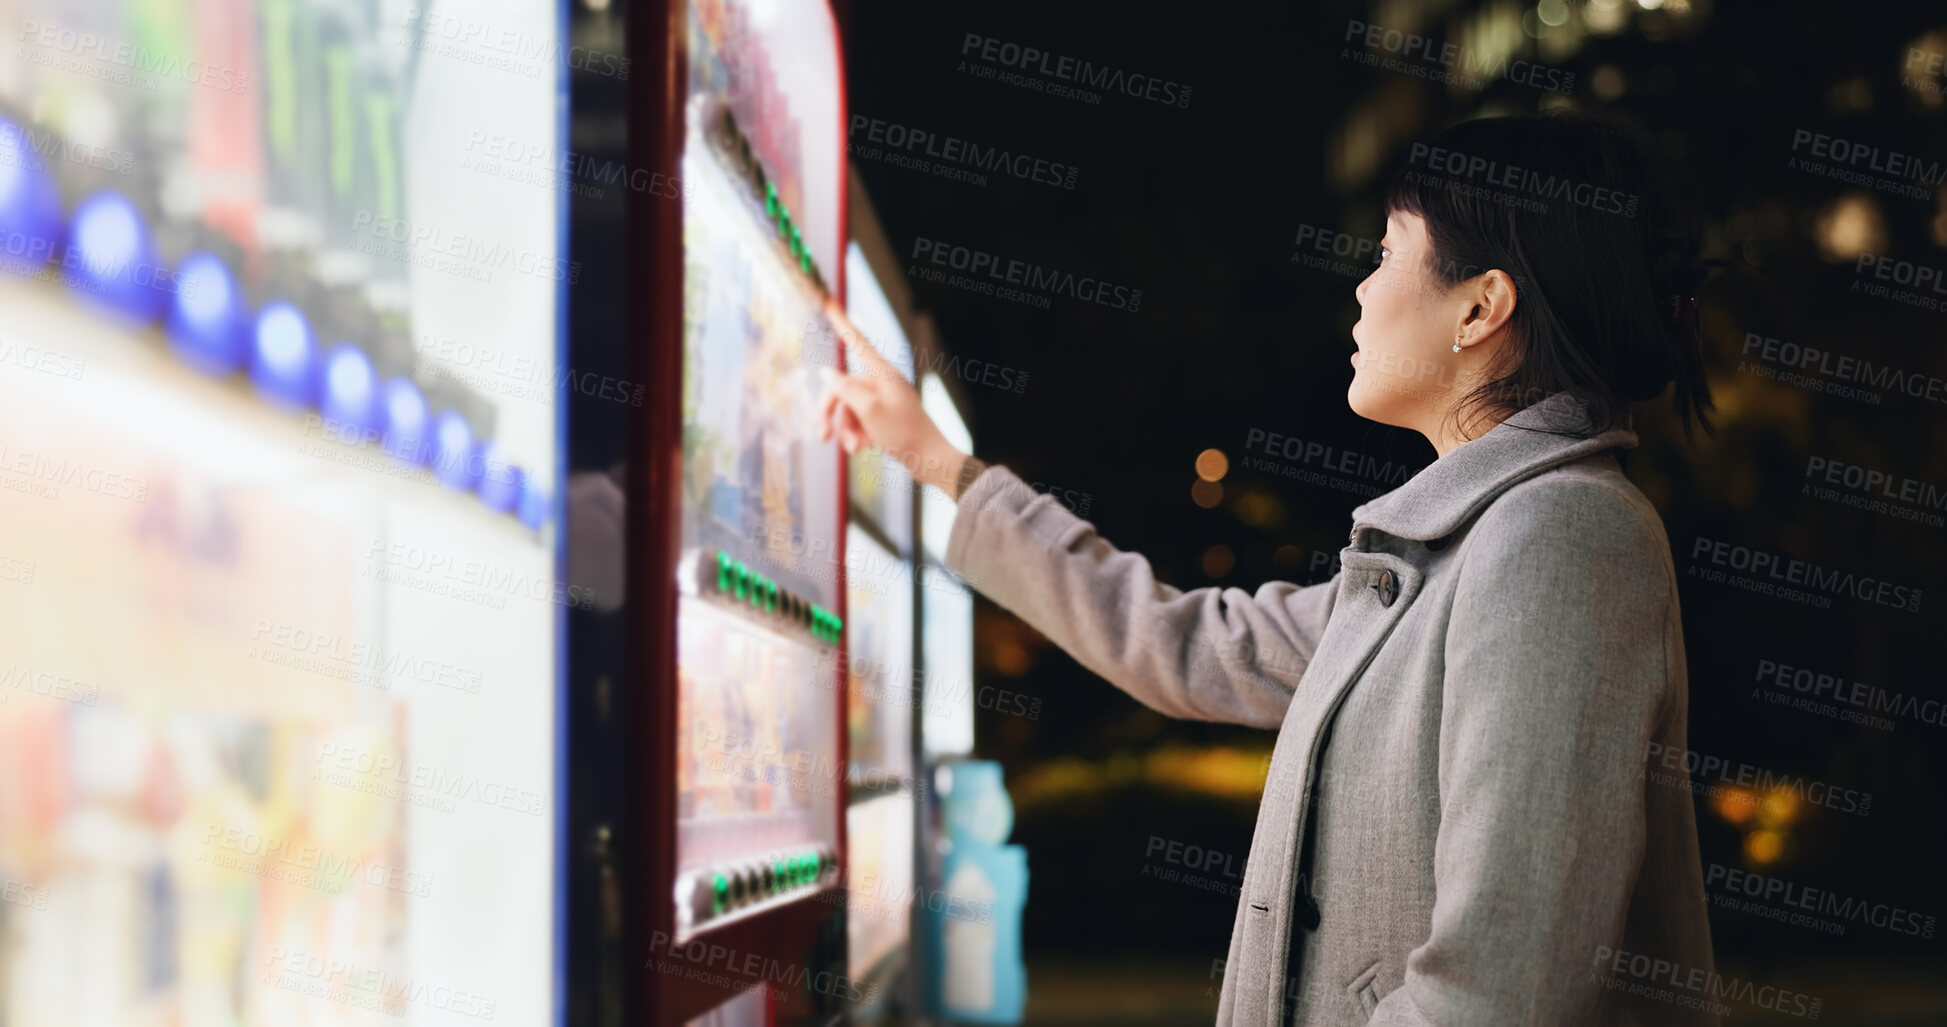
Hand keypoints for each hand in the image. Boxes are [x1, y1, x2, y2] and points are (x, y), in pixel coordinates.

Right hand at [814, 297, 968, 494]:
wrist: (931, 460)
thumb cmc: (904, 433)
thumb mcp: (869, 411)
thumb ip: (844, 390)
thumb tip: (826, 373)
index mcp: (882, 373)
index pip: (857, 341)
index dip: (841, 322)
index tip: (828, 302)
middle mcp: (881, 383)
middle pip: (842, 388)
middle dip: (831, 413)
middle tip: (821, 436)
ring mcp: (882, 400)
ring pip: (848, 409)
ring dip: (845, 430)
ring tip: (854, 448)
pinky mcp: (882, 418)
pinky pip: (858, 421)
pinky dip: (856, 435)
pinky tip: (862, 449)